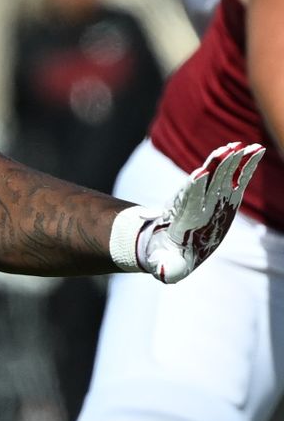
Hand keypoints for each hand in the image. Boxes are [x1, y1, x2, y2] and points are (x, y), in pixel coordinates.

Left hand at [120, 142, 264, 282]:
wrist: (167, 244)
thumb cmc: (169, 257)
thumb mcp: (167, 266)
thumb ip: (167, 269)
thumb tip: (163, 274)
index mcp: (185, 219)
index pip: (188, 199)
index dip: (192, 187)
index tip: (198, 174)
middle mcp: (198, 204)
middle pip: (206, 181)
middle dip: (215, 167)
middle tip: (225, 151)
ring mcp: (211, 198)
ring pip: (220, 174)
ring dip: (230, 160)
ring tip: (240, 146)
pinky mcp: (225, 197)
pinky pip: (237, 177)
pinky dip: (246, 165)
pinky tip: (257, 150)